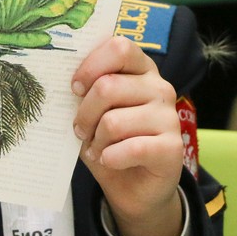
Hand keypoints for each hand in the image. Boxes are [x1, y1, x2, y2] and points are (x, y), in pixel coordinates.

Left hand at [71, 36, 183, 235]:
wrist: (133, 188)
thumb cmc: (109, 142)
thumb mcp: (92, 113)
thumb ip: (85, 92)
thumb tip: (64, 80)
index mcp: (140, 70)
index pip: (119, 47)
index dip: (91, 65)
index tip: (75, 88)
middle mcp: (159, 87)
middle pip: (108, 87)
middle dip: (84, 114)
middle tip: (81, 131)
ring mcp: (169, 117)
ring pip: (114, 121)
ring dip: (97, 141)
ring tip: (98, 149)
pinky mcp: (173, 147)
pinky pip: (131, 148)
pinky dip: (112, 158)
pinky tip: (111, 161)